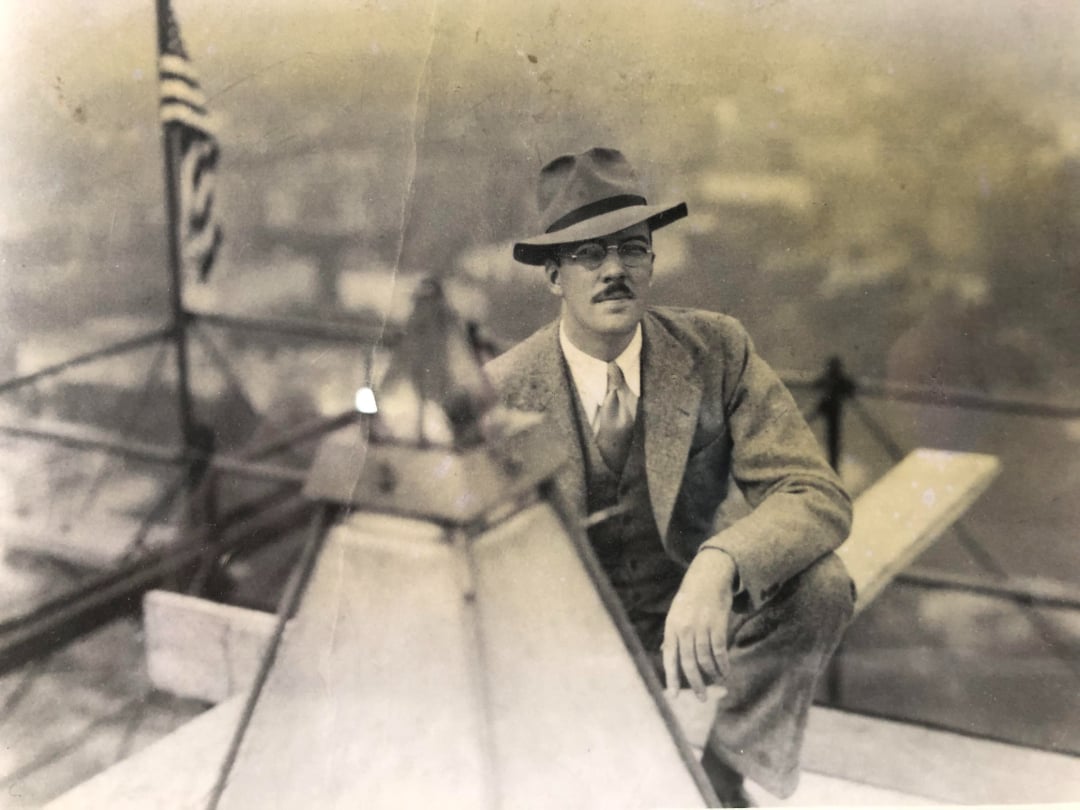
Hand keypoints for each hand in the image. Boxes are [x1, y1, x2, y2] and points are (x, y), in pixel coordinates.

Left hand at [662, 550, 736, 700]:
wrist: (709, 576)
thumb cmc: (690, 598)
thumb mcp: (675, 614)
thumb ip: (671, 634)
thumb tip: (664, 653)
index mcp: (671, 627)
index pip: (669, 657)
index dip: (671, 677)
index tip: (674, 695)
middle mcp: (684, 628)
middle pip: (689, 663)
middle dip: (696, 684)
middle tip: (702, 698)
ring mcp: (701, 626)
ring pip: (705, 659)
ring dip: (712, 674)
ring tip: (717, 681)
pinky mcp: (718, 624)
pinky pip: (720, 651)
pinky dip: (723, 664)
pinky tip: (725, 672)